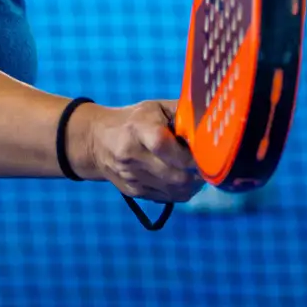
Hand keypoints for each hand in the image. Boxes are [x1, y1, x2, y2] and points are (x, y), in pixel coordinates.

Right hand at [69, 100, 201, 203]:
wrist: (96, 141)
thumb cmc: (134, 120)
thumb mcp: (154, 108)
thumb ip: (182, 112)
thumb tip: (211, 122)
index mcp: (137, 129)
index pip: (163, 145)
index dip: (188, 154)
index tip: (204, 152)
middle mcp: (131, 155)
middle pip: (174, 175)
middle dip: (197, 174)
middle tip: (207, 165)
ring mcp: (131, 176)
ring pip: (174, 191)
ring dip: (193, 184)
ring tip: (197, 172)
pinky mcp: (132, 191)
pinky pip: (167, 198)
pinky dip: (181, 191)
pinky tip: (183, 178)